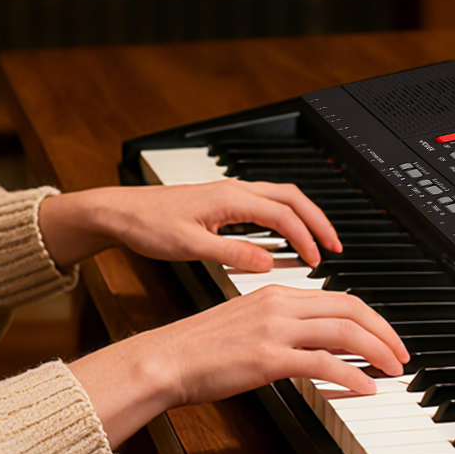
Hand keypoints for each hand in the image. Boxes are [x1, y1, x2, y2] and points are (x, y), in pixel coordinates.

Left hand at [39, 181, 342, 272]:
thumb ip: (232, 254)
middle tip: (335, 247)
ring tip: (317, 243)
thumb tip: (268, 263)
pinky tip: (283, 239)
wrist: (119, 212)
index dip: (306, 238)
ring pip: (279, 199)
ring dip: (302, 219)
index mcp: (230, 198)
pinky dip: (283, 220)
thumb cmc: (147, 226)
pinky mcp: (221, 202)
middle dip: (317, 221)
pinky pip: (264, 205)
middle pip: (291, 198)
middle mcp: (234, 191)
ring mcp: (228, 194)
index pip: (283, 215)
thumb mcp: (191, 247)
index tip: (318, 260)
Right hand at [71, 286, 409, 448]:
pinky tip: (366, 388)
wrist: (165, 359)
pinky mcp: (268, 357)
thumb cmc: (198, 349)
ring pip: (343, 332)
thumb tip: (314, 346)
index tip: (386, 337)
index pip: (338, 298)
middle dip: (384, 332)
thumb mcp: (245, 325)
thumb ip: (280, 327)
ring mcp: (275, 330)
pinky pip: (323, 363)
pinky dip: (352, 375)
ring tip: (393, 370)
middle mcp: (279, 305)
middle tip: (402, 354)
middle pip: (350, 310)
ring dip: (377, 351)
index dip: (371, 318)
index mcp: (275, 293)